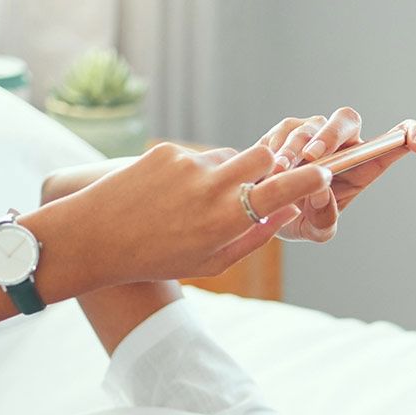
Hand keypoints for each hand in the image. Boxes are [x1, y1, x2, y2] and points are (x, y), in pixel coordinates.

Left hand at [47, 141, 330, 284]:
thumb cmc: (155, 258)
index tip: (323, 174)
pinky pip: (196, 158)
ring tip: (195, 204)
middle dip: (271, 167)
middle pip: (264, 157)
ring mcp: (188, 164)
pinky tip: (168, 197)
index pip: (284, 188)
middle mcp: (211, 186)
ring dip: (227, 175)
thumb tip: (289, 212)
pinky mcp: (166, 152)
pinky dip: (194, 175)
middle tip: (261, 185)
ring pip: (227, 158)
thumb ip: (255, 237)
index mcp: (226, 219)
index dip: (309, 179)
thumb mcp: (211, 262)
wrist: (92, 238)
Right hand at [256, 109, 415, 242]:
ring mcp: (314, 131)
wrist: (260, 208)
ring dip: (295, 149)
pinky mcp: (287, 129)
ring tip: (281, 172)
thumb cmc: (298, 217)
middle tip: (313, 157)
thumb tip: (320, 191)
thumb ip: (324, 220)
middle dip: (332, 135)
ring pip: (310, 126)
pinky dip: (276, 148)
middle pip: (347, 120)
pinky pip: (284, 131)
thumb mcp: (314, 229)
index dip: (414, 133)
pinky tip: (269, 168)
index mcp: (362, 165)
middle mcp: (342, 142)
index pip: (396, 140)